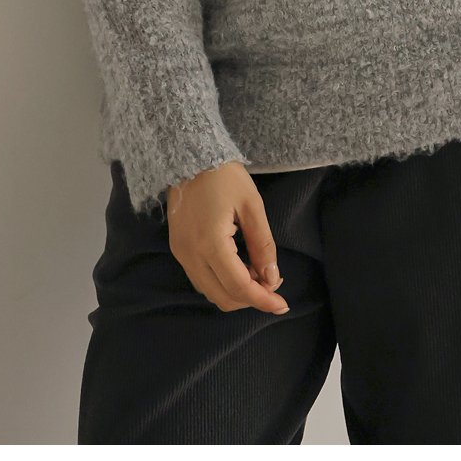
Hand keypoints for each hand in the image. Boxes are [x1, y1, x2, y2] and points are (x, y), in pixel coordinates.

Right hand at [167, 159, 289, 313]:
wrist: (188, 156)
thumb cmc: (223, 176)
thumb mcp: (252, 206)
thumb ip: (263, 245)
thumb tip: (272, 278)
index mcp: (210, 243)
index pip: (239, 286)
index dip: (263, 300)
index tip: (282, 304)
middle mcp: (191, 254)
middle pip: (223, 297)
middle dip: (251, 298)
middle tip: (273, 283)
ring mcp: (181, 253)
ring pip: (211, 292)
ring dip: (236, 292)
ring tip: (258, 273)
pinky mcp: (178, 250)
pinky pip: (201, 280)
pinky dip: (222, 283)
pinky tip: (239, 268)